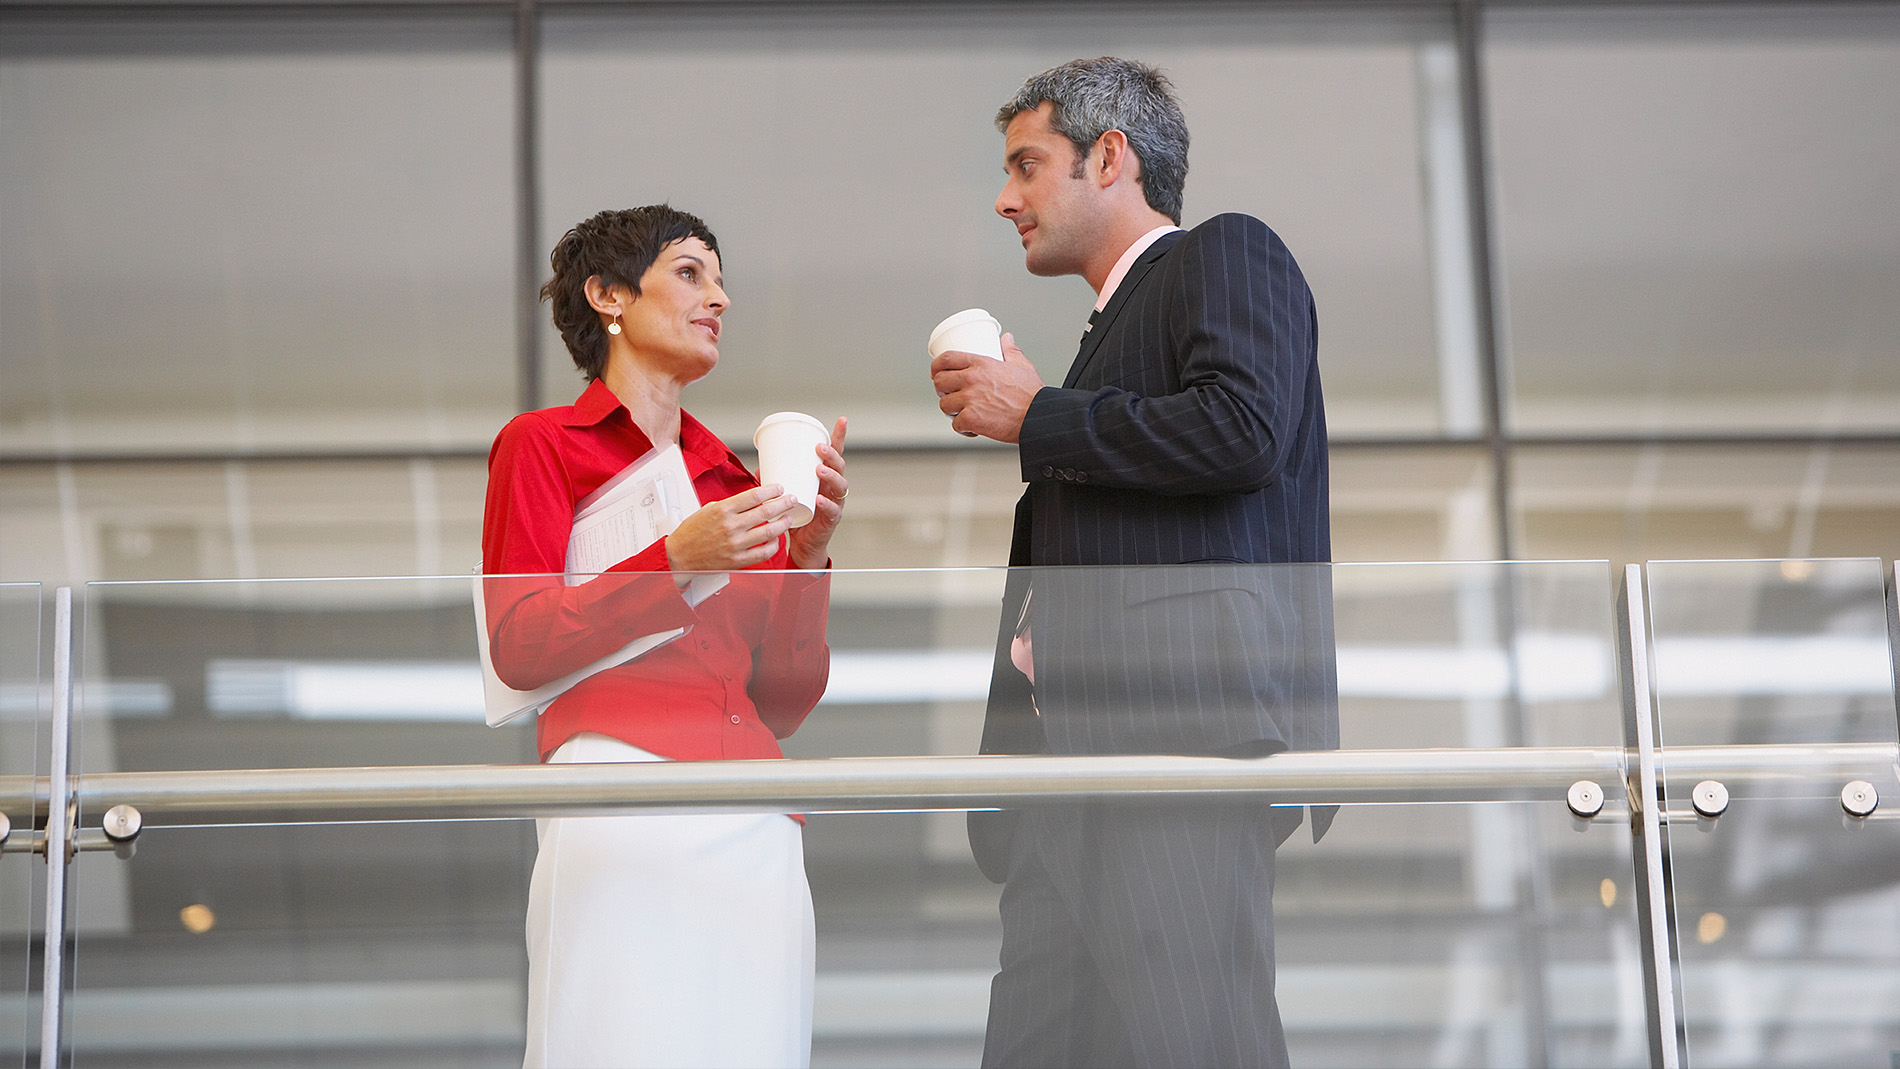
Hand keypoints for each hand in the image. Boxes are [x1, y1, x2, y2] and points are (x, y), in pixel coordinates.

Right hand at [665, 484, 799, 572]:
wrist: (679, 556)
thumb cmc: (692, 532)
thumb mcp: (709, 509)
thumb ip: (731, 505)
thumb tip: (751, 500)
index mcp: (723, 510)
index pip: (754, 496)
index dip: (771, 490)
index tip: (779, 488)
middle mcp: (731, 526)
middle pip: (766, 511)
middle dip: (783, 503)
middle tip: (791, 500)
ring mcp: (736, 544)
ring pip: (769, 531)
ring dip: (783, 523)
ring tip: (788, 519)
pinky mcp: (738, 560)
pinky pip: (763, 552)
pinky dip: (773, 545)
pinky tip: (776, 539)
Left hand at [787, 417, 847, 569]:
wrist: (804, 545)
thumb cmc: (798, 517)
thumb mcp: (787, 494)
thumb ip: (776, 480)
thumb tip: (760, 467)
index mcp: (825, 478)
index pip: (835, 454)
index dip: (839, 437)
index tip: (841, 421)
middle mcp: (833, 488)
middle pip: (839, 467)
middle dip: (831, 455)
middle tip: (819, 448)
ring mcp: (835, 503)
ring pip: (840, 486)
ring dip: (831, 475)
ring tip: (819, 469)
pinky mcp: (831, 520)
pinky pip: (832, 510)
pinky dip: (826, 503)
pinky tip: (819, 498)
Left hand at [929, 332, 1044, 442]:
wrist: (1038, 417)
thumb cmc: (1032, 394)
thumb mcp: (1022, 365)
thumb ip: (1011, 351)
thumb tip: (1007, 339)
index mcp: (981, 364)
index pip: (946, 358)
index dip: (936, 366)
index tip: (936, 372)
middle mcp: (972, 380)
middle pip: (940, 381)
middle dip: (941, 389)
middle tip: (949, 394)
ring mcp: (970, 400)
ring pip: (944, 405)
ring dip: (951, 411)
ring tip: (962, 412)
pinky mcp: (971, 419)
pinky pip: (956, 425)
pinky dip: (963, 429)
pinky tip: (972, 428)